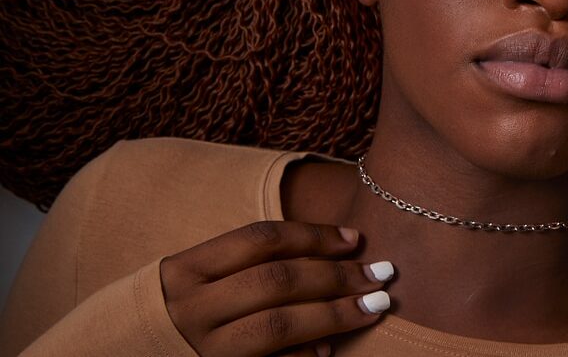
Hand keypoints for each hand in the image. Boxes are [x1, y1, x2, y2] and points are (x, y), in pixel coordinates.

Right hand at [160, 221, 394, 356]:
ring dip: (333, 315)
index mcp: (186, 270)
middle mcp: (191, 308)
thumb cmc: (172, 313)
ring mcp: (201, 348)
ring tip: (374, 307)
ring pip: (276, 325)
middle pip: (276, 281)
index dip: (313, 235)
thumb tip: (334, 248)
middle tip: (383, 274)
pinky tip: (330, 351)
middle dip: (336, 276)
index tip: (355, 238)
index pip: (260, 239)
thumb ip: (245, 264)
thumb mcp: (194, 279)